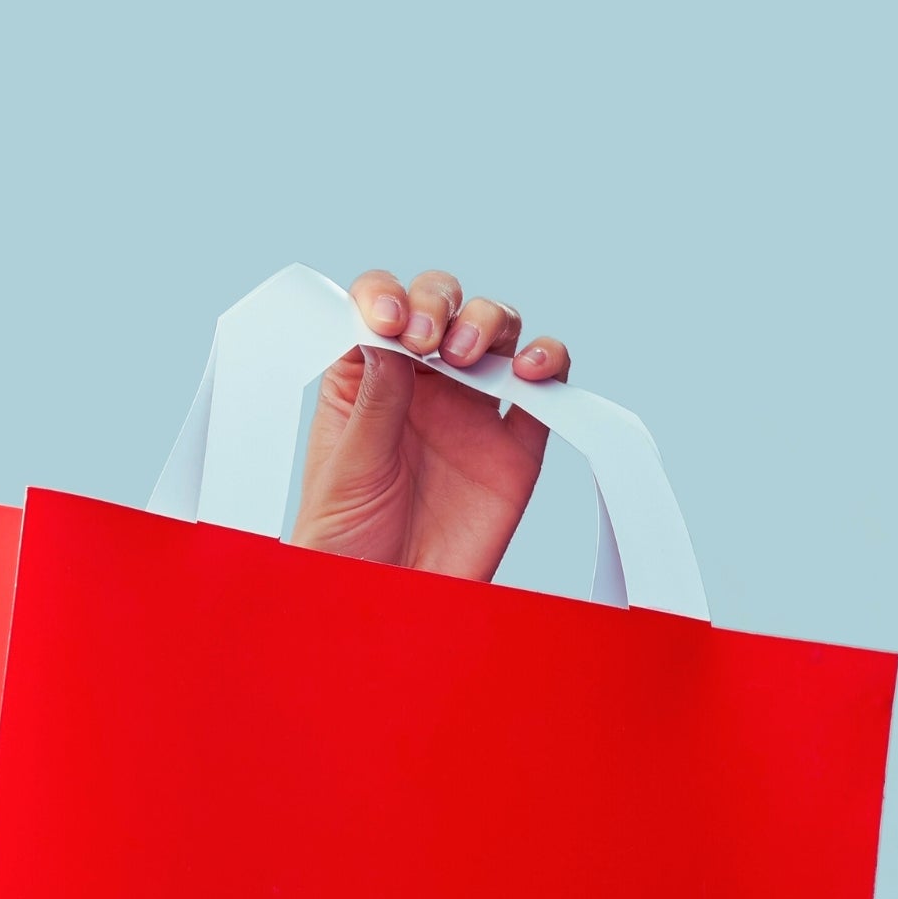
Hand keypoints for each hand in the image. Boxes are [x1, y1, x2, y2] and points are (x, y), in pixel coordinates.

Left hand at [288, 269, 573, 581]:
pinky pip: (545, 391)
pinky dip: (550, 367)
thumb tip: (388, 337)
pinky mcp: (516, 444)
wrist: (387, 602)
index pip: (378, 310)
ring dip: (491, 323)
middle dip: (440, 302)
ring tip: (468, 354)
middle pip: (443, 307)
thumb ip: (376, 402)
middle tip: (429, 337)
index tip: (387, 319)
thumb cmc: (347, 539)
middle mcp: (420, 383)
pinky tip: (533, 372)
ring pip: (497, 334)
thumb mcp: (347, 467)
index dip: (385, 296)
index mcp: (365, 379)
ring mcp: (470, 408)